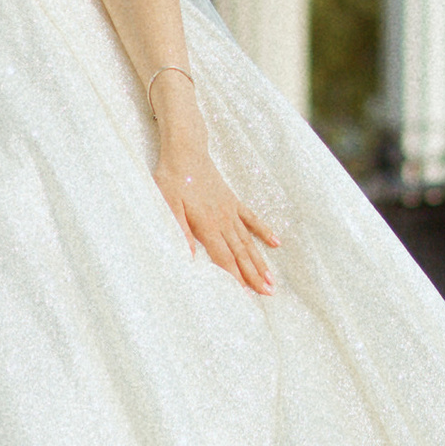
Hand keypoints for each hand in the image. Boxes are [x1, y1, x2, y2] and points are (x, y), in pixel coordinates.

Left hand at [156, 151, 280, 294]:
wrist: (186, 151)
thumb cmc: (173, 179)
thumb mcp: (168, 206)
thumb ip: (180, 231)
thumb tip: (189, 257)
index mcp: (207, 224)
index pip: (224, 257)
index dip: (235, 277)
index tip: (247, 294)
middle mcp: (223, 220)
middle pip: (241, 253)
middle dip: (254, 275)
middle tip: (269, 293)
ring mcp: (231, 211)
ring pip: (248, 241)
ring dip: (260, 261)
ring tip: (272, 279)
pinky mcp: (233, 201)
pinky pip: (252, 219)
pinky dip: (264, 231)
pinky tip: (276, 243)